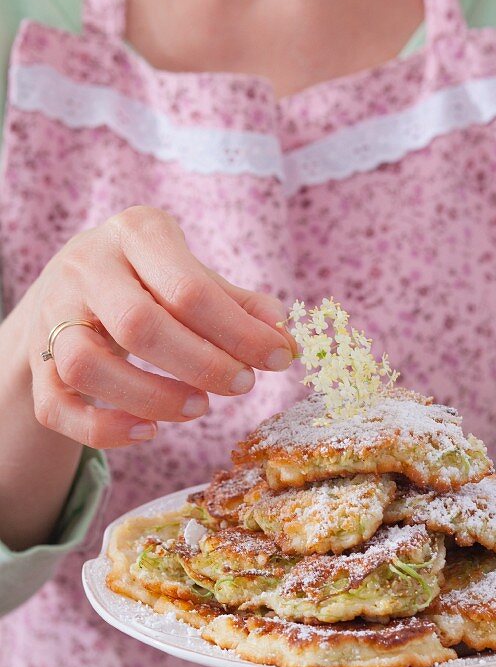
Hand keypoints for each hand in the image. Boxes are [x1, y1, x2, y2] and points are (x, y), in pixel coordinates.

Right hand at [20, 205, 297, 447]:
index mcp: (135, 233)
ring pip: (85, 365)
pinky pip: (57, 406)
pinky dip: (103, 429)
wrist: (71, 288)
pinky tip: (148, 432)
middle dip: (201, 364)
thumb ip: (239, 307)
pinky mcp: (37, 361)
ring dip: (150, 397)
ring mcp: (53, 314)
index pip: (189, 288)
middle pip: (138, 325)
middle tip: (242, 386)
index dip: (239, 332)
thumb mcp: (194, 276)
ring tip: (198, 409)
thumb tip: (287, 342)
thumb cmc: (150, 283)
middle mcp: (86, 267)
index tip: (278, 359)